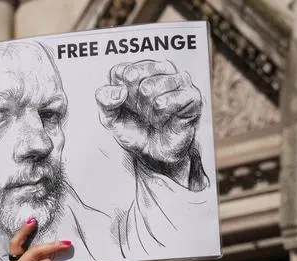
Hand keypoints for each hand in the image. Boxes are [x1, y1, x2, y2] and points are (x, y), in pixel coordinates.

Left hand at [96, 60, 202, 185]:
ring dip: (146, 110)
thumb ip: (105, 100)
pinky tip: (163, 121)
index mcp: (140, 69)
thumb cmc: (135, 131)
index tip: (127, 107)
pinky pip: (167, 100)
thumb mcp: (110, 117)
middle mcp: (161, 69)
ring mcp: (179, 80)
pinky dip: (159, 116)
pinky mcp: (191, 96)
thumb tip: (120, 91)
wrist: (154, 155)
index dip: (119, 94)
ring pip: (150, 86)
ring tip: (153, 118)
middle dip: (133, 102)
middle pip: (134, 75)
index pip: (121, 71)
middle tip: (142, 114)